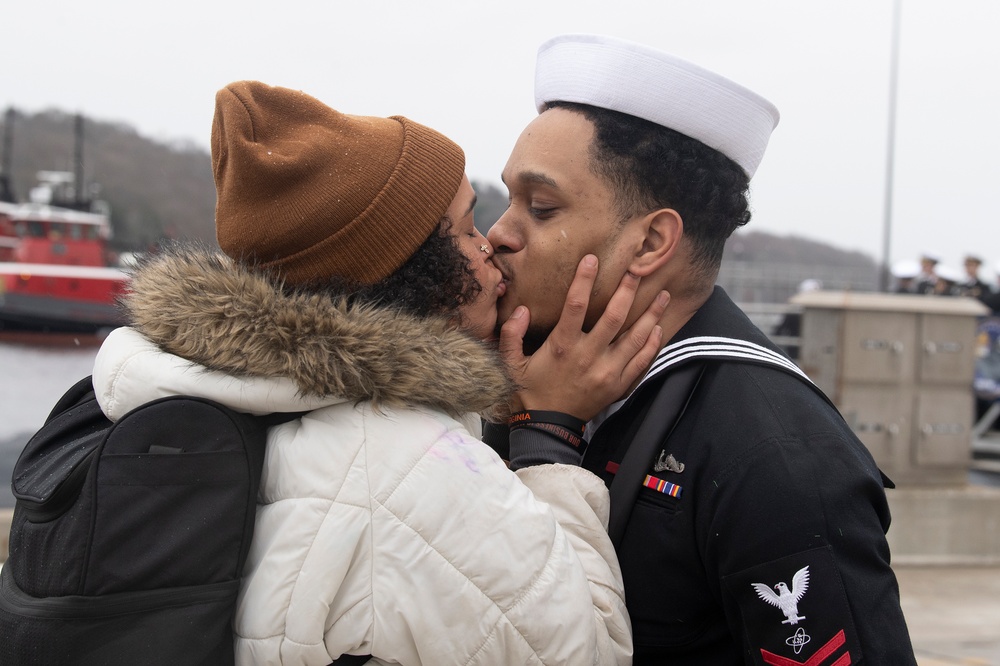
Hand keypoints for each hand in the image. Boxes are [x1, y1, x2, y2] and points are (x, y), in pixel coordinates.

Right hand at [499, 254, 667, 420]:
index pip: (575, 306)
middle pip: (614, 318)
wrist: (548, 425)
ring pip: (636, 339)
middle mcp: (588, 357)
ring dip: (651, 315)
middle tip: (638, 271)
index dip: (584, 280)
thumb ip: (511, 334)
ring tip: (664, 296)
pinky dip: (653, 344)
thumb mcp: (511, 363)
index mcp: (562, 347)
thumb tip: (521, 309)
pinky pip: (642, 362)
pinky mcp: (618, 386)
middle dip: (627, 291)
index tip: (592, 259)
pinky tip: (659, 328)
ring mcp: (607, 372)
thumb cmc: (530, 390)